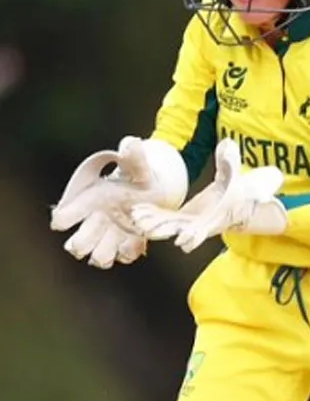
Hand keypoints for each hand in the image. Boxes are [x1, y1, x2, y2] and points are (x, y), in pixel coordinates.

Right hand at [51, 137, 186, 266]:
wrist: (156, 190)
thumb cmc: (137, 176)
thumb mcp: (138, 165)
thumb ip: (133, 155)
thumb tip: (130, 143)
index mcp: (88, 202)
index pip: (63, 218)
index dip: (65, 218)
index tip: (78, 213)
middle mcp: (94, 223)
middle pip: (76, 245)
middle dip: (85, 242)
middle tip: (102, 228)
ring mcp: (110, 236)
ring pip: (97, 257)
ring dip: (107, 253)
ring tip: (120, 239)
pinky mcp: (127, 245)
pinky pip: (123, 257)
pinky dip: (129, 251)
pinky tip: (138, 240)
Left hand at [131, 138, 287, 252]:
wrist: (236, 203)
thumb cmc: (236, 191)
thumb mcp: (235, 176)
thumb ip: (230, 163)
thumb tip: (227, 144)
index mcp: (215, 218)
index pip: (204, 230)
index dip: (194, 236)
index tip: (182, 242)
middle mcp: (199, 225)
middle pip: (180, 230)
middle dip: (165, 230)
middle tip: (149, 229)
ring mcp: (187, 223)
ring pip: (168, 226)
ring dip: (153, 224)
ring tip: (138, 219)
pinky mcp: (178, 218)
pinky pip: (162, 219)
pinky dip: (150, 216)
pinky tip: (136, 212)